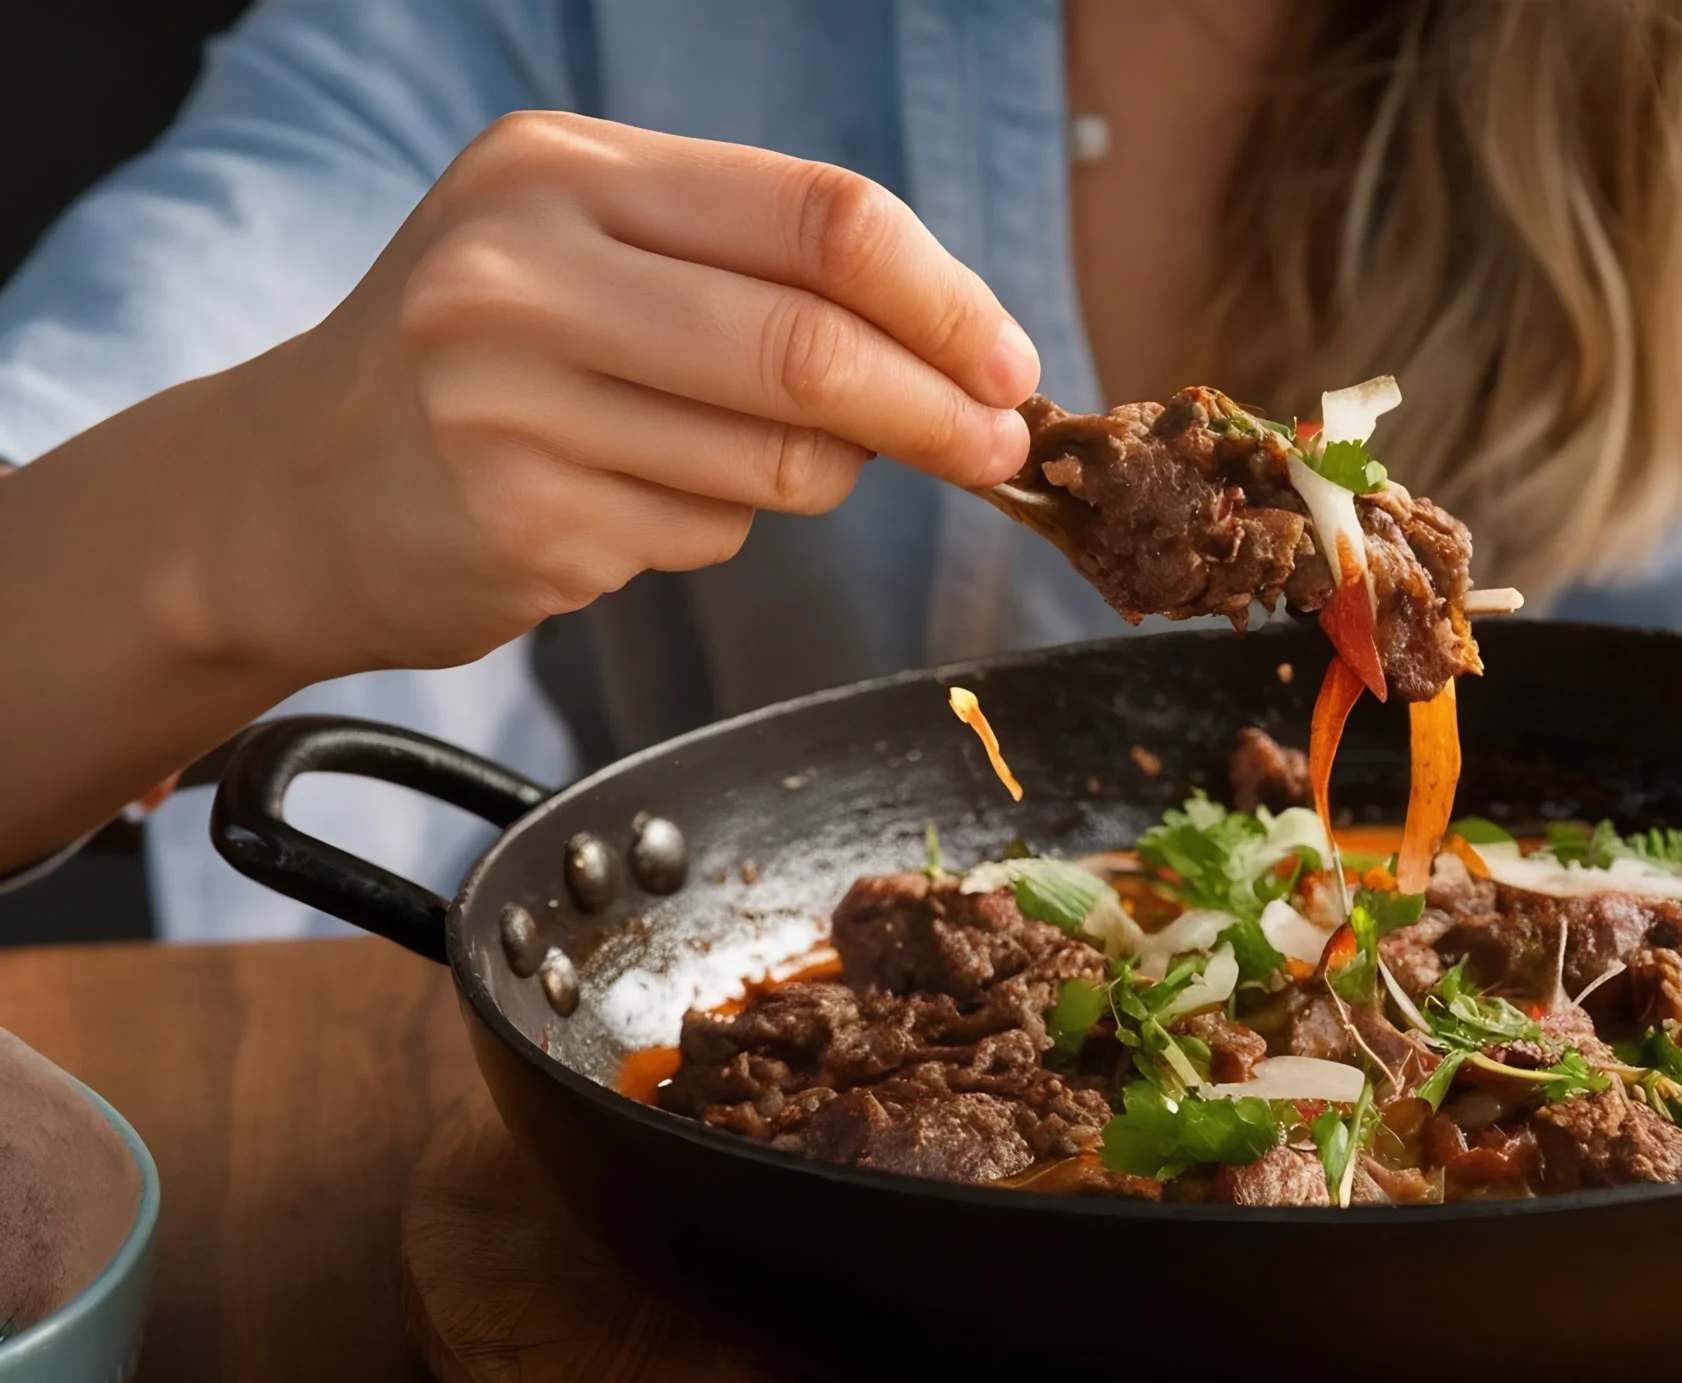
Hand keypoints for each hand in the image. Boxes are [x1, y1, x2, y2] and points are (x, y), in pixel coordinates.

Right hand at [190, 110, 1040, 676]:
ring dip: (815, 479)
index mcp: (564, 168)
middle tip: (998, 450)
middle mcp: (523, 269)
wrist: (292, 489)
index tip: (1007, 362)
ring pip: (777, 461)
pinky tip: (626, 503)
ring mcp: (507, 400)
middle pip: (813, 345)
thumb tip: (963, 352)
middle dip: (936, 409)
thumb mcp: (588, 250)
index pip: (818, 215)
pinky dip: (712, 527)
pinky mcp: (517, 522)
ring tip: (738, 461)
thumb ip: (753, 268)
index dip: (944, 297)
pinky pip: (705, 534)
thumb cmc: (483, 361)